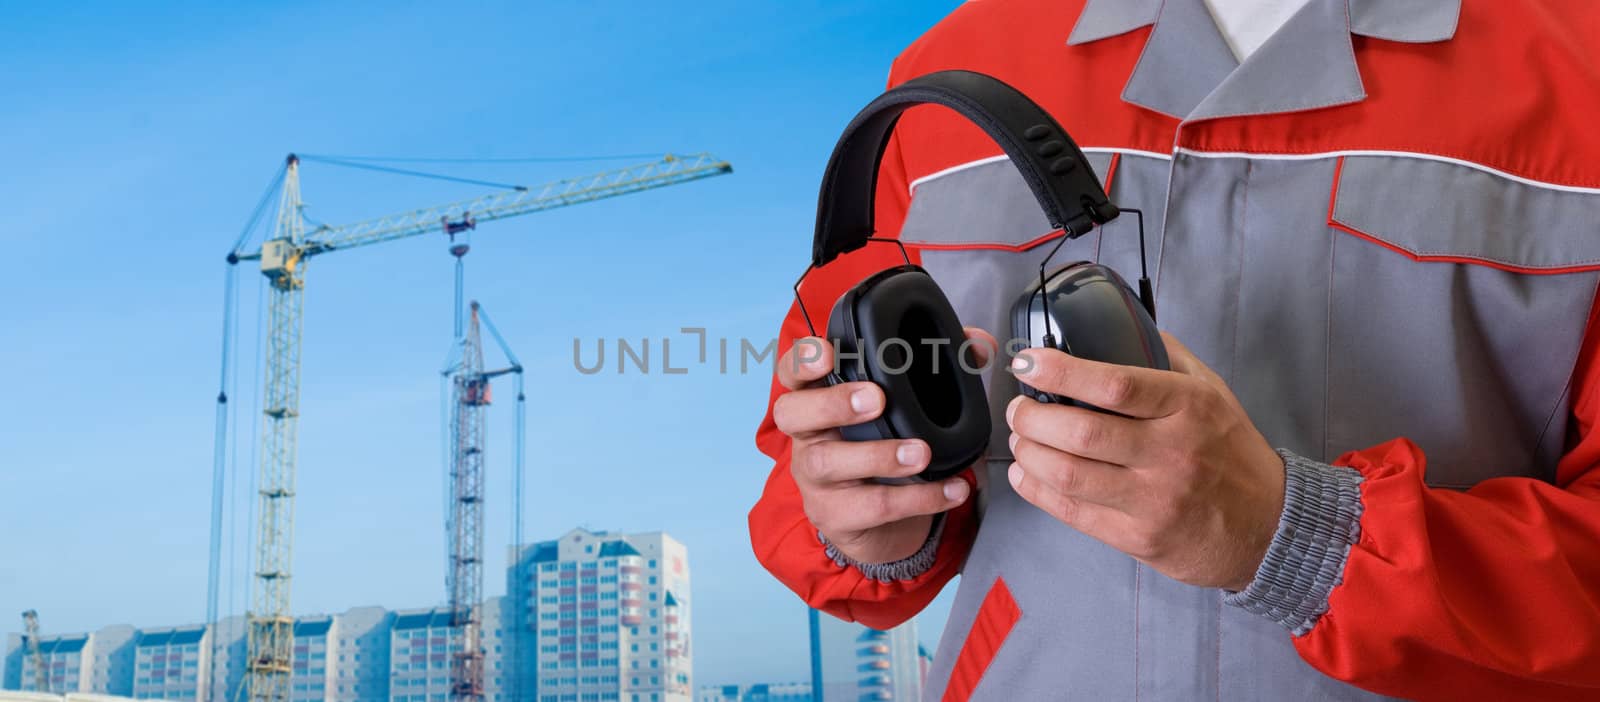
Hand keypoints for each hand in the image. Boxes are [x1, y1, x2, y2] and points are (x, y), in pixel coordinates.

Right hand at [774, 328, 995, 563]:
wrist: (877, 522)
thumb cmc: (885, 447)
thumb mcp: (905, 406)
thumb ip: (939, 368)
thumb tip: (978, 345)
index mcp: (818, 399)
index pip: (792, 372)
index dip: (803, 360)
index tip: (829, 353)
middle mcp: (807, 436)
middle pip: (792, 412)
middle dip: (832, 403)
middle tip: (876, 400)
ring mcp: (814, 478)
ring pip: (828, 462)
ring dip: (877, 455)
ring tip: (920, 452)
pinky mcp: (835, 515)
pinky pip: (871, 507)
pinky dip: (917, 498)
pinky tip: (950, 488)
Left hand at [1005, 333, 1284, 589]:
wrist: (1269, 528)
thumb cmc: (1232, 452)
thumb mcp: (1212, 392)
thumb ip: (1166, 357)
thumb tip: (1117, 321)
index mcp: (1189, 408)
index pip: (1116, 385)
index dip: (1061, 372)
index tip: (1028, 363)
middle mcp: (1171, 454)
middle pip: (1081, 434)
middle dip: (1033, 418)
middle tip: (1019, 408)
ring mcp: (1154, 501)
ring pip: (1069, 475)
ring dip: (1029, 453)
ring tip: (1020, 438)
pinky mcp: (1139, 538)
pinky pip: (1073, 513)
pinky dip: (1037, 490)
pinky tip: (1026, 473)